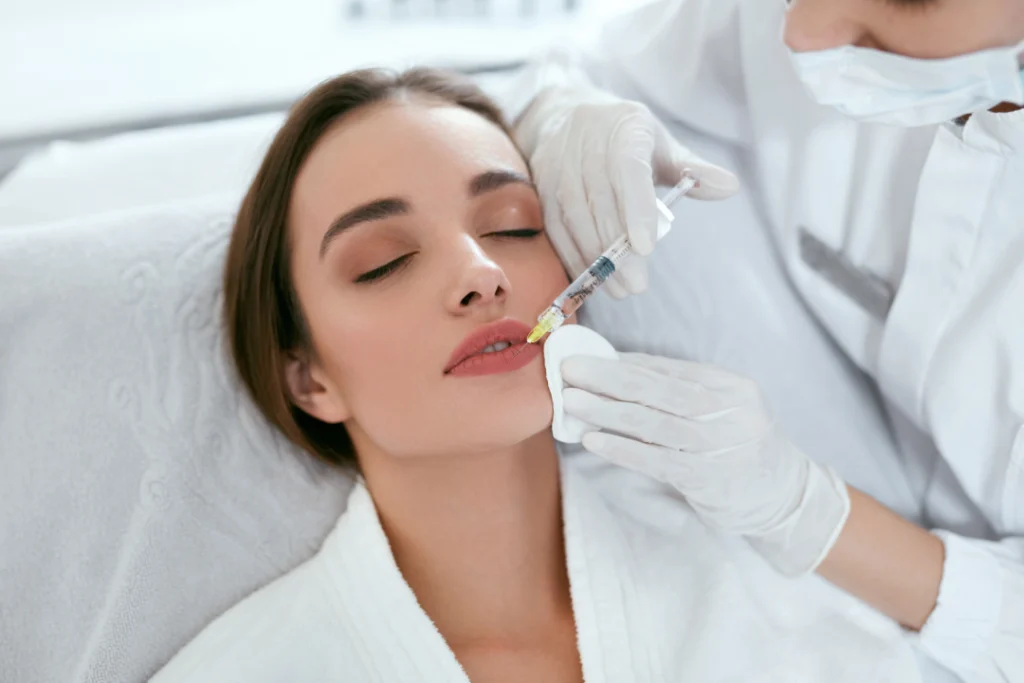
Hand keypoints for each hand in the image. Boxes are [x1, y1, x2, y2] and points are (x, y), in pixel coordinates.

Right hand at [513, 86, 738, 297]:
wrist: (565, 115)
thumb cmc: (623, 137)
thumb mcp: (660, 145)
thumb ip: (693, 169)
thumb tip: (731, 187)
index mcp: (624, 128)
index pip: (629, 168)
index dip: (636, 208)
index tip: (646, 247)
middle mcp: (586, 143)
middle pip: (600, 201)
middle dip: (617, 248)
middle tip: (637, 284)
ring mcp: (557, 165)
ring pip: (574, 218)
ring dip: (595, 258)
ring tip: (619, 288)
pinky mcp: (540, 187)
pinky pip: (555, 227)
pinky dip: (572, 256)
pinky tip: (593, 278)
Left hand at [561, 352, 849, 576]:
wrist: (784, 497)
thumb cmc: (740, 447)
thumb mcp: (722, 409)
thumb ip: (678, 390)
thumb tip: (617, 367)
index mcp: (730, 386)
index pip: (667, 369)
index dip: (622, 362)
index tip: (586, 356)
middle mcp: (728, 411)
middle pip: (657, 390)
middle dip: (607, 378)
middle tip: (569, 370)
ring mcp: (719, 446)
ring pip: (652, 423)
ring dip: (606, 411)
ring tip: (572, 402)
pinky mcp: (706, 479)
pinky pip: (655, 461)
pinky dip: (621, 449)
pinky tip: (593, 440)